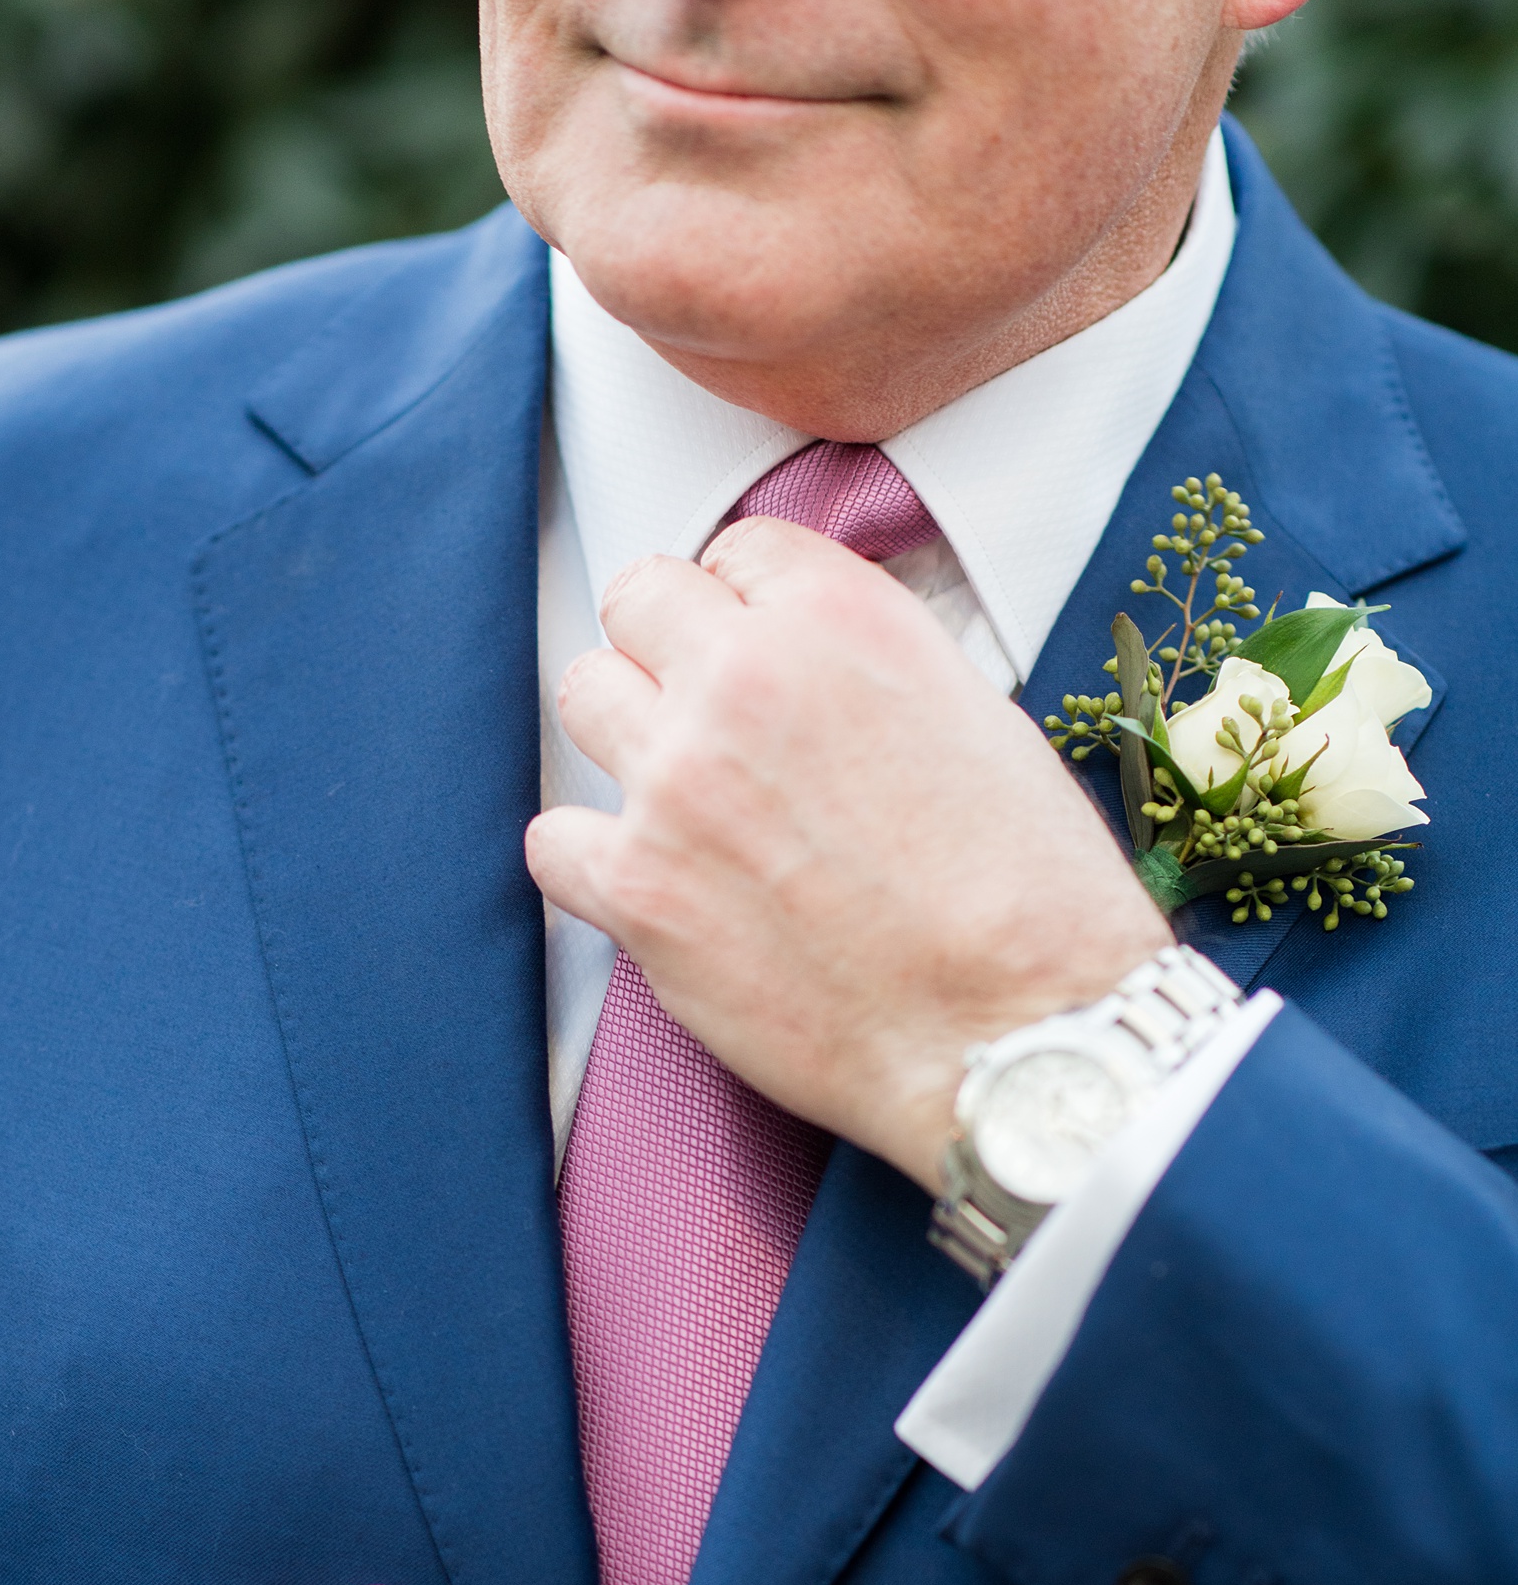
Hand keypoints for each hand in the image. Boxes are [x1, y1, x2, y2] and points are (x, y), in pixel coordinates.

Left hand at [526, 516, 1166, 1193]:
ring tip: (687, 799)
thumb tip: (812, 678)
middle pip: (638, 602)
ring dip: (628, 738)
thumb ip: (868, 670)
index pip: (735, 552)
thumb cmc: (1031, 899)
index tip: (757, 650)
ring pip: (584, 697)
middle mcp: (742, 680)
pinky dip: (592, 859)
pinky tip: (651, 883)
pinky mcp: (637, 890)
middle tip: (711, 717)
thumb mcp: (977, 716)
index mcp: (840, 618)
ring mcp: (675, 783)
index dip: (746, 607)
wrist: (1017, 1033)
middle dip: (671, 650)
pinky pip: (554, 839)